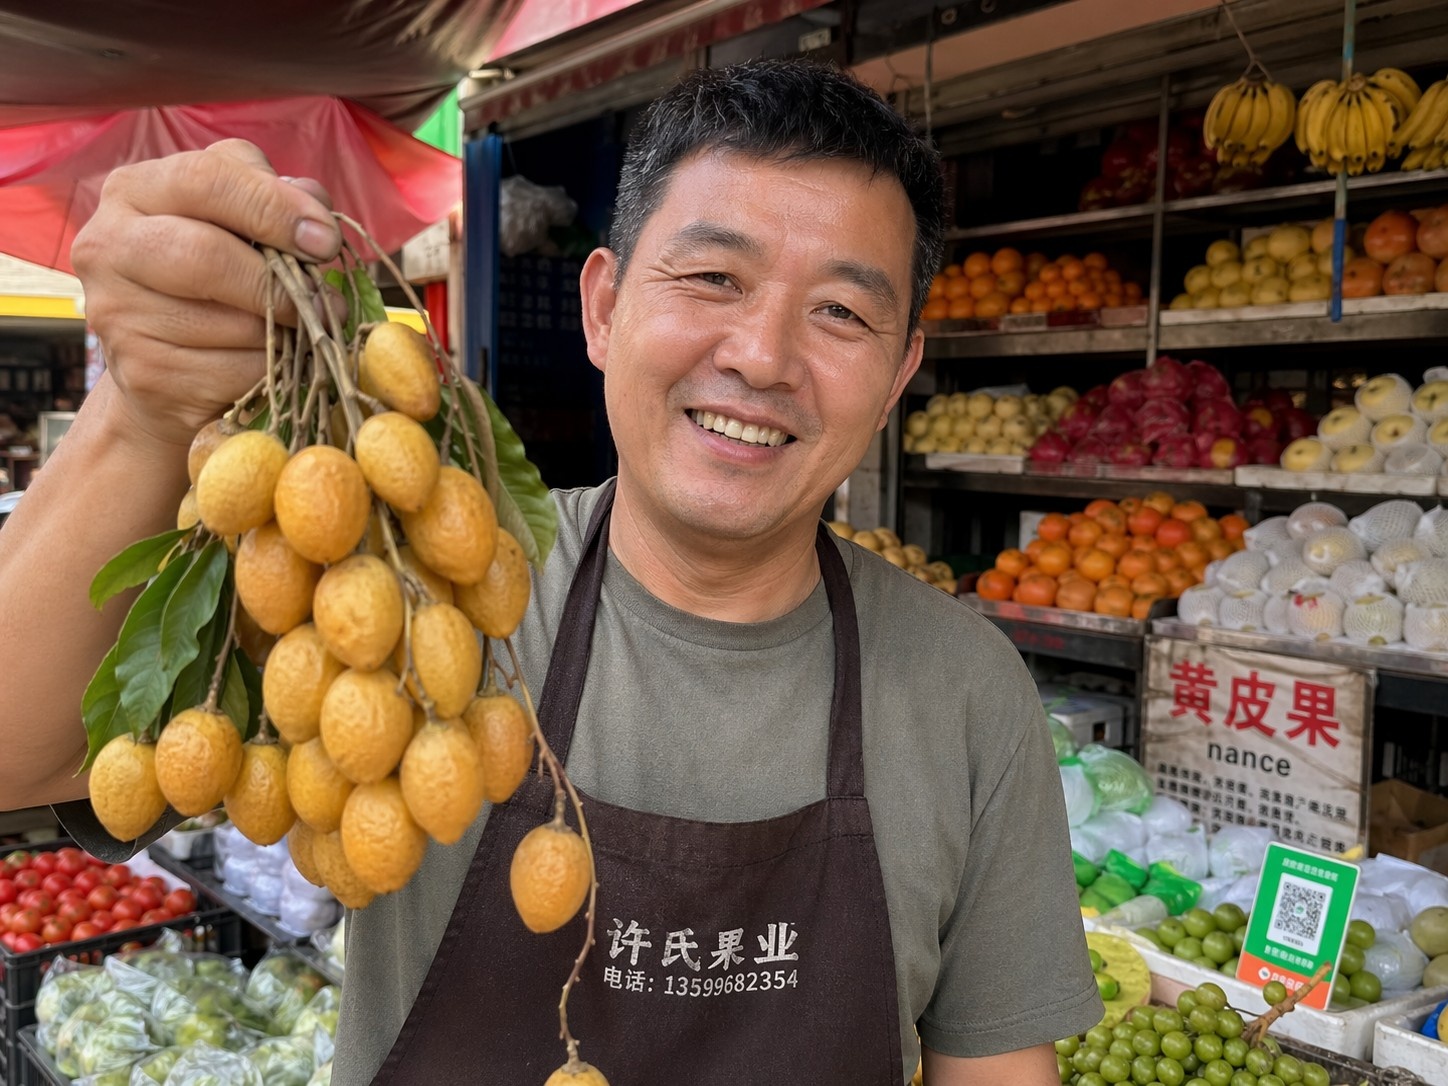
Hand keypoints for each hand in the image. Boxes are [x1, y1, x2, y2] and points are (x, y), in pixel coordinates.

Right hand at [71, 139, 342, 447]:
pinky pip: (232, 371)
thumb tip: (316, 208)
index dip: (274, 208)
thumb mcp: (238, 221)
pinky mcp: (142, 371)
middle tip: (324, 299)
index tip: (325, 240)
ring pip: (229, 322)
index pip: (205, 180)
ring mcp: (117, 311)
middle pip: (206, 254)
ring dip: (284, 330)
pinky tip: (274, 361)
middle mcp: (109, 244)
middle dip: (279, 280)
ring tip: (302, 329)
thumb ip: (275, 199)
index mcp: (135, 189)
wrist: (166, 365)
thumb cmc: (215, 277)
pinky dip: (270, 368)